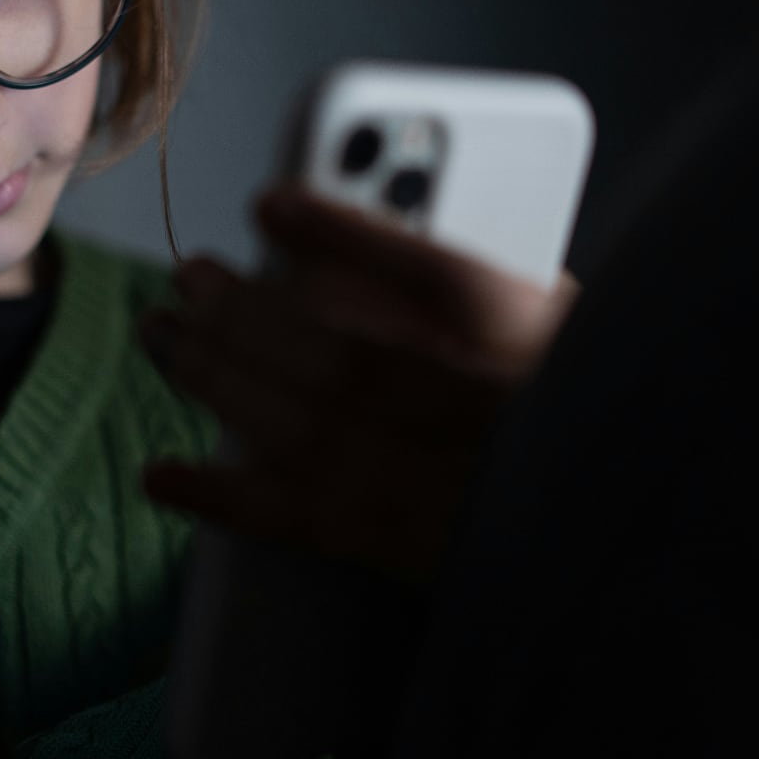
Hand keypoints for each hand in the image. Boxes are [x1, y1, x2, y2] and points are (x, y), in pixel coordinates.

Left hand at [138, 184, 580, 586]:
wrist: (597, 538)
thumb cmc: (570, 403)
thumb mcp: (542, 317)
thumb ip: (455, 273)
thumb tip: (331, 237)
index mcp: (541, 353)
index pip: (440, 279)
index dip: (344, 234)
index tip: (269, 205)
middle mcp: (484, 423)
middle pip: (347, 354)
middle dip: (252, 308)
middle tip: (189, 274)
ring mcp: (433, 494)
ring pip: (306, 428)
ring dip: (218, 375)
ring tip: (163, 335)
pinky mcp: (396, 553)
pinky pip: (296, 524)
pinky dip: (220, 496)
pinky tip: (160, 475)